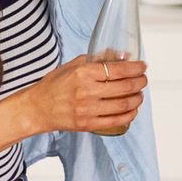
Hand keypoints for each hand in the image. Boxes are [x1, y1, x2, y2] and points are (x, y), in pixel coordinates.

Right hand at [19, 55, 147, 134]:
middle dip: (140, 82)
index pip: (118, 69)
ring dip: (138, 99)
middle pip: (125, 87)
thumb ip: (97, 59)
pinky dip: (130, 115)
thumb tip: (122, 56)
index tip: (142, 66)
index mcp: (83, 73)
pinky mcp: (88, 125)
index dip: (136, 68)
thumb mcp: (73, 65)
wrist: (38, 108)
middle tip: (143, 79)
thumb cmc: (55, 85)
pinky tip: (133, 109)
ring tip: (140, 94)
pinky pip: (116, 121)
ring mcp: (87, 110)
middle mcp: (86, 91)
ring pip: (124, 104)